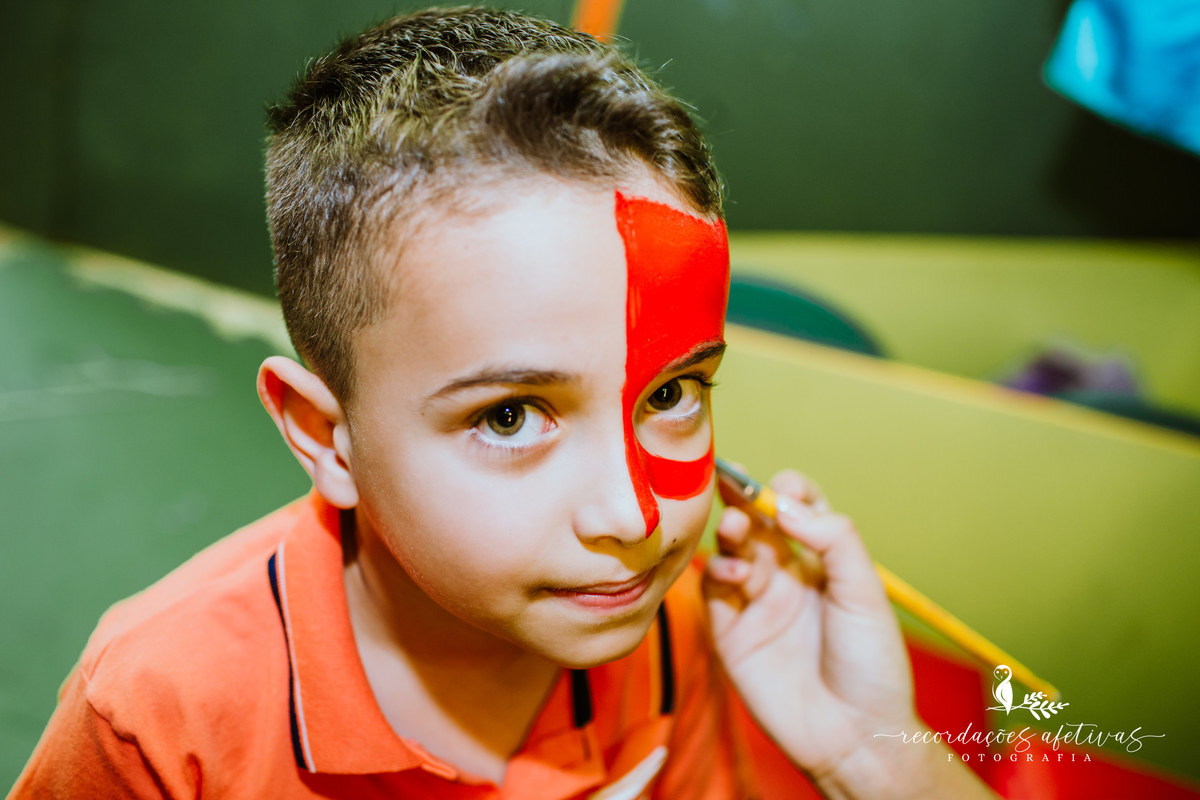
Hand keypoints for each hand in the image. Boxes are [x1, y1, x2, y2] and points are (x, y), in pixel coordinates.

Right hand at [703, 469, 996, 797]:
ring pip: (729, 550)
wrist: (855, 734)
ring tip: (737, 529)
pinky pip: (712, 591)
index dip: (787, 490)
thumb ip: (832, 539)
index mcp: (820, 561)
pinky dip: (716, 572)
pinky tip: (734, 574)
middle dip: (743, 499)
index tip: (783, 489)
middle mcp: (784, 575)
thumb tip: (786, 503)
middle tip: (734, 486)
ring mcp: (755, 601)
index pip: (796, 507)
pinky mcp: (730, 631)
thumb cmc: (871, 664)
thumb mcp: (865, 591)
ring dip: (728, 531)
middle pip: (754, 521)